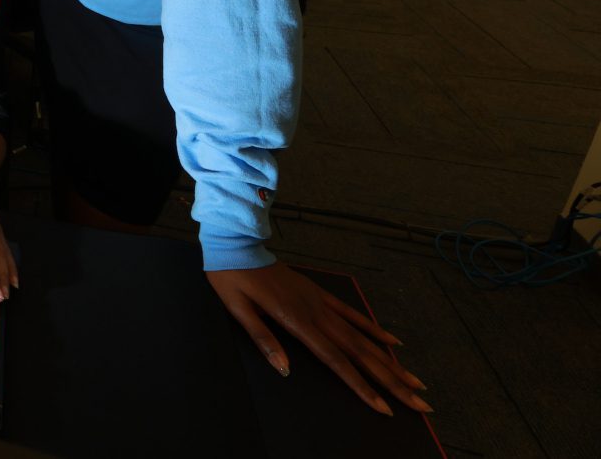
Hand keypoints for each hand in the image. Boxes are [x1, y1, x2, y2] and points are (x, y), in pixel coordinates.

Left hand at [208, 262, 429, 416]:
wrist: (237, 244)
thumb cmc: (232, 279)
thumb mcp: (238, 310)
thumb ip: (264, 339)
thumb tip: (286, 370)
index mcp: (297, 322)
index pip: (337, 361)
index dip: (361, 386)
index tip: (384, 407)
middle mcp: (316, 314)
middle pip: (360, 353)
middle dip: (391, 380)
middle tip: (420, 402)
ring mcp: (321, 303)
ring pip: (362, 337)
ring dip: (390, 360)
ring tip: (416, 380)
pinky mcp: (319, 293)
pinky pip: (351, 313)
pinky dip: (374, 328)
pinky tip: (393, 342)